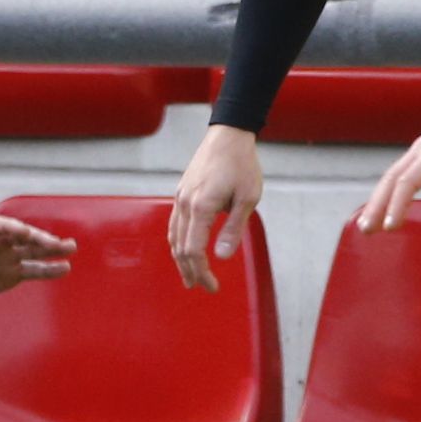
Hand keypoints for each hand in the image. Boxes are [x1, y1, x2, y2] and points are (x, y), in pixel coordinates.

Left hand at [0, 207, 78, 299]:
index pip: (0, 226)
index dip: (12, 228)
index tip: (25, 232)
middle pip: (23, 237)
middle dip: (40, 239)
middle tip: (60, 243)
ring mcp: (8, 256)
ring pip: (33, 252)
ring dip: (52, 250)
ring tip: (71, 248)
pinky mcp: (12, 272)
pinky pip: (33, 271)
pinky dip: (48, 270)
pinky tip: (64, 269)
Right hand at [164, 124, 263, 290]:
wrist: (228, 134)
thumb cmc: (242, 164)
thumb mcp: (247, 198)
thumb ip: (234, 229)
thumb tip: (222, 256)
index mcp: (201, 207)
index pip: (194, 250)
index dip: (202, 272)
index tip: (213, 286)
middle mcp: (185, 203)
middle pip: (180, 248)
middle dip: (190, 271)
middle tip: (202, 287)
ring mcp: (180, 197)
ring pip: (173, 236)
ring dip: (180, 259)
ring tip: (189, 276)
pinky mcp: (181, 191)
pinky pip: (174, 223)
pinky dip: (177, 242)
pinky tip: (183, 249)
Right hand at [362, 91, 420, 230]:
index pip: (409, 180)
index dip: (397, 204)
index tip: (390, 226)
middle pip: (392, 178)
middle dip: (377, 204)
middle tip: (366, 230)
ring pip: (392, 175)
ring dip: (378, 199)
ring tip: (368, 224)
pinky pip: (400, 172)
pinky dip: (388, 191)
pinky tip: (385, 205)